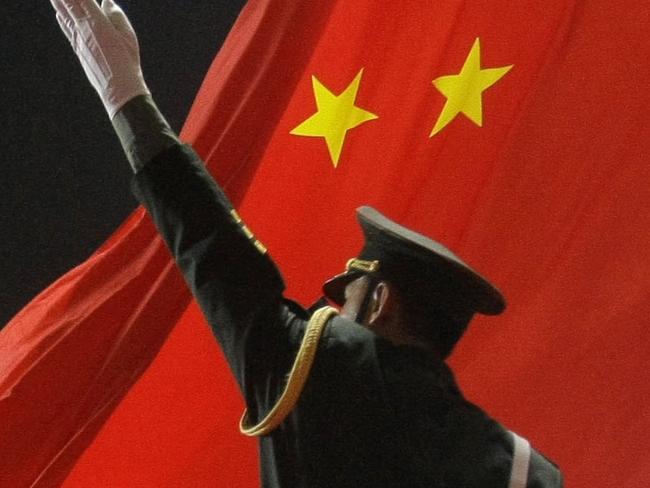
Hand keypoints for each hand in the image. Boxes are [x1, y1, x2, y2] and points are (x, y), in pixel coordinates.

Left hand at [51, 0, 149, 118]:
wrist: (118, 87)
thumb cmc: (127, 61)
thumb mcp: (127, 35)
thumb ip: (116, 15)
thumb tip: (106, 2)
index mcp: (97, 21)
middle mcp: (83, 27)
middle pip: (68, 3)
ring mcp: (78, 39)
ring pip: (63, 15)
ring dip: (58, 3)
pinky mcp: (78, 49)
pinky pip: (66, 29)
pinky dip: (61, 19)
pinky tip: (59, 14)